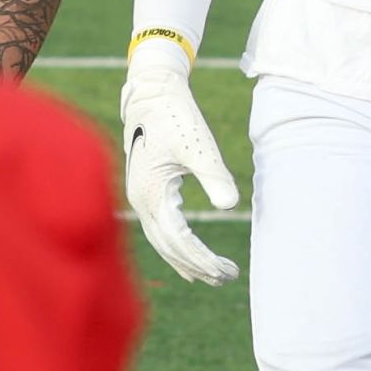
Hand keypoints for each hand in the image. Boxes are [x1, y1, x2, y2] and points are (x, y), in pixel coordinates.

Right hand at [119, 37, 239, 285]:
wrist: (151, 92)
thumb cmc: (175, 115)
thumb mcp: (199, 145)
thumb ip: (214, 176)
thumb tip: (230, 205)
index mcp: (151, 194)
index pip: (178, 240)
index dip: (203, 259)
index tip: (227, 271)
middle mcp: (140, 202)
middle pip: (168, 247)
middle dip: (197, 266)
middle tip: (228, 278)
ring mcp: (139, 198)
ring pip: (162, 241)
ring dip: (186, 260)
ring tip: (213, 275)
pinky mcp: (144, 191)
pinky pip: (159, 229)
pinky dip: (175, 246)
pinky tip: (189, 256)